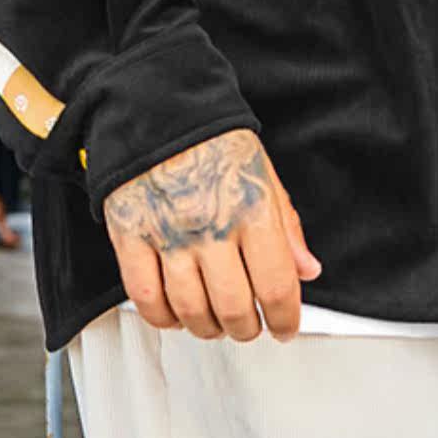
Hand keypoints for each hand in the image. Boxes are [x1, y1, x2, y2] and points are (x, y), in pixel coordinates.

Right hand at [103, 129, 322, 340]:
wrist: (159, 108)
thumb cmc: (214, 142)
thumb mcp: (265, 176)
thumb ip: (287, 229)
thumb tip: (308, 270)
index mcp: (251, 209)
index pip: (276, 286)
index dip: (285, 319)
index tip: (284, 326)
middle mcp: (210, 225)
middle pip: (233, 307)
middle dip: (246, 329)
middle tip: (249, 326)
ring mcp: (168, 233)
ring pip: (190, 310)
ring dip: (207, 328)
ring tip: (215, 324)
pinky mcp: (130, 235)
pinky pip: (145, 297)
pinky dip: (163, 318)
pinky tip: (176, 314)